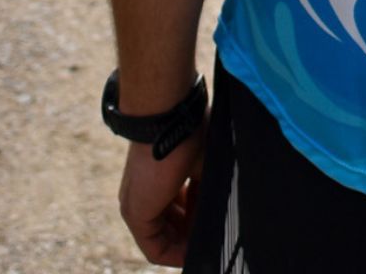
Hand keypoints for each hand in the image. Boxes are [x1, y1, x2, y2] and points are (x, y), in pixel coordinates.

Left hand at [117, 116, 207, 268]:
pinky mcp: (136, 213)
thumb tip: (229, 208)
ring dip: (188, 242)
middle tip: (218, 232)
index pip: (178, 208)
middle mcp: (143, 194)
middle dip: (195, 232)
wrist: (169, 113)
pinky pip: (156, 248)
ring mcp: (136, 205)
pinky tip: (197, 251)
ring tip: (212, 239)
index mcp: (158, 178)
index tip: (219, 221)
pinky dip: (177, 253)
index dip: (199, 218)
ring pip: (165, 238)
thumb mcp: (206, 162)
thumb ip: (209, 187)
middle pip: (171, 226)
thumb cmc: (190, 128)